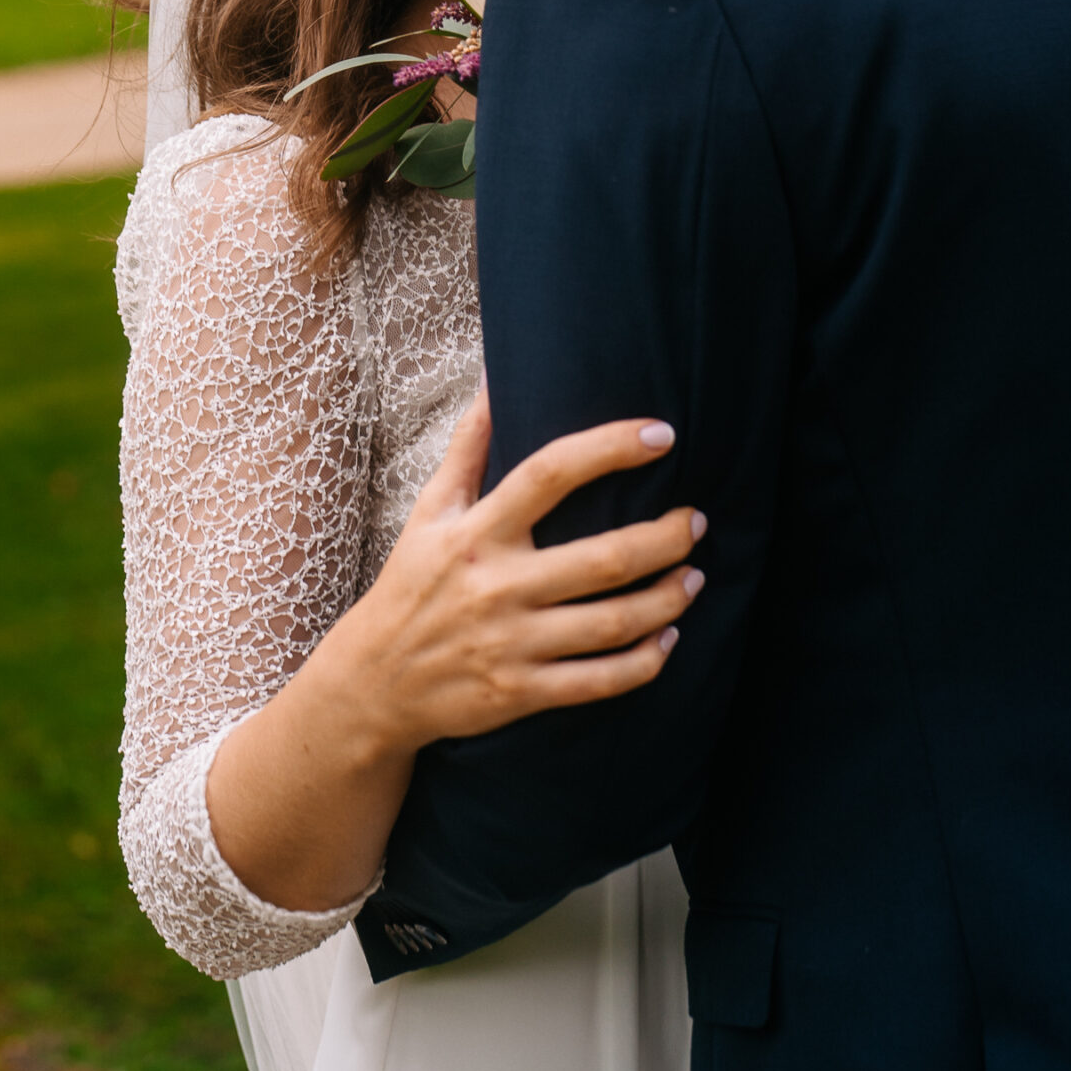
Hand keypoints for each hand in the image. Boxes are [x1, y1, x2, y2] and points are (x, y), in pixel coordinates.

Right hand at [339, 389, 704, 750]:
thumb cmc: (411, 584)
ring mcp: (511, 643)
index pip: (551, 473)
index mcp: (476, 531)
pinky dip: (645, 660)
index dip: (611, 447)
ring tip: (696, 575)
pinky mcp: (520, 693)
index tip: (663, 434)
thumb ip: (469, 445)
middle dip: (665, 537)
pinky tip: (670, 637)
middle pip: (603, 558)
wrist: (373, 683)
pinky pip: (599, 681)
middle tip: (698, 521)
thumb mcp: (429, 510)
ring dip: (669, 598)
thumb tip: (494, 378)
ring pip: (613, 622)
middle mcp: (496, 585)